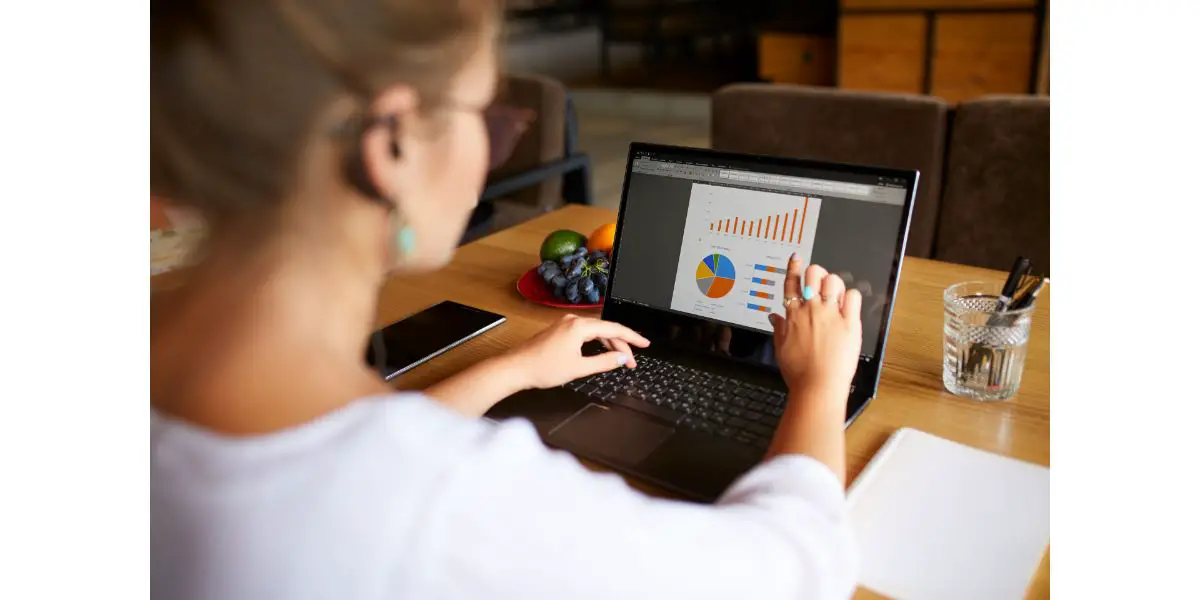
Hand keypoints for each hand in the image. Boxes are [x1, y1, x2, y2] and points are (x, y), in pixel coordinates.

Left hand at [506, 314, 649, 388]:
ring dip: (609, 344)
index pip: (614, 328)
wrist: (515, 368)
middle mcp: (573, 321)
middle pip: (606, 329)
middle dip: (621, 344)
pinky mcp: (559, 331)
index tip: (644, 344)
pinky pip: (584, 333)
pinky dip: (596, 342)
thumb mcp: (579, 368)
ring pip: (595, 331)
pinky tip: (601, 351)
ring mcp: (565, 324)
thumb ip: (605, 362)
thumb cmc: (542, 368)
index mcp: (579, 326)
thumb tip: (622, 358)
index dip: (632, 337)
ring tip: (620, 359)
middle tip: (632, 360)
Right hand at [768, 255, 862, 396]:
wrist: (818, 387)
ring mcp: (831, 315)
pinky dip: (851, 297)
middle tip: (819, 283)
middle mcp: (812, 311)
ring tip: (834, 295)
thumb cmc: (799, 373)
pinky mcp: (850, 324)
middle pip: (814, 274)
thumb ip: (779, 329)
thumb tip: (774, 316)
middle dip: (816, 274)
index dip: (794, 267)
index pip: (792, 283)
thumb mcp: (781, 349)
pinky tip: (848, 305)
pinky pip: (853, 297)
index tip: (797, 259)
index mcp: (793, 316)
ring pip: (833, 281)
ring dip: (833, 283)